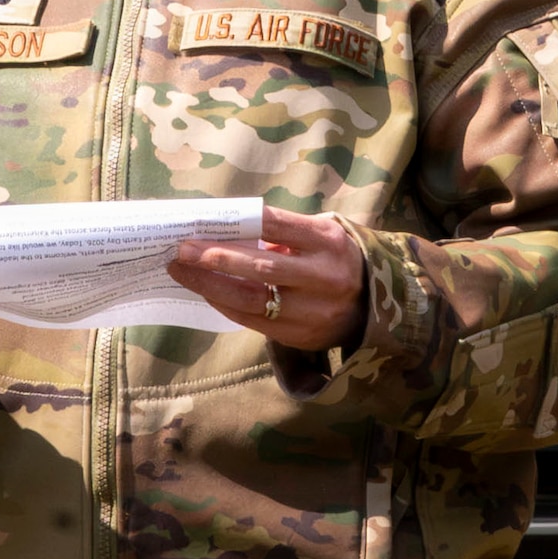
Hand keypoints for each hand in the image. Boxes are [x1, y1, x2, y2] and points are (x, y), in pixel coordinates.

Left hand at [167, 206, 366, 352]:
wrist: (375, 304)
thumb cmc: (333, 258)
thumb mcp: (320, 234)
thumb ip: (282, 233)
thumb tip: (226, 231)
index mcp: (328, 240)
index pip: (276, 226)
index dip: (236, 224)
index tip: (201, 223)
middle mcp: (324, 276)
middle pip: (262, 268)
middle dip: (216, 259)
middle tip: (182, 250)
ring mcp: (314, 310)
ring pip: (253, 300)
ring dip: (212, 286)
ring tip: (183, 272)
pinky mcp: (302, 335)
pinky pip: (255, 322)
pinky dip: (226, 305)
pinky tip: (206, 293)